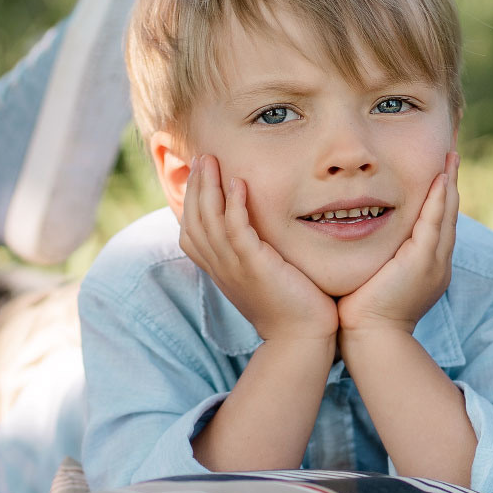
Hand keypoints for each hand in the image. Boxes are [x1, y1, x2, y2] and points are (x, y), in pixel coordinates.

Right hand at [176, 154, 337, 342]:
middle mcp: (219, 266)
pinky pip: (236, 230)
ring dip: (209, 187)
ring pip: (210, 220)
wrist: (301, 336)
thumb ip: (250, 251)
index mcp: (217, 267)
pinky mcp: (254, 267)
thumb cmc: (288, 304)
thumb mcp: (260, 273)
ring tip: (212, 160)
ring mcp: (234, 267)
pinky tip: (239, 183)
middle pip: (194, 219)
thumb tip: (254, 229)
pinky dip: (234, 204)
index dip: (190, 199)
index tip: (199, 172)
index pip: (190, 228)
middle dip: (196, 185)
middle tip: (202, 156)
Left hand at [337, 152, 458, 336]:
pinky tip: (440, 178)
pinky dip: (439, 199)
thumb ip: (371, 257)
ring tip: (450, 157)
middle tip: (451, 155)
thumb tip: (351, 237)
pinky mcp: (423, 261)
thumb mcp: (372, 277)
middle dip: (450, 184)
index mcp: (426, 267)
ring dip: (448, 184)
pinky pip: (434, 223)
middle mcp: (437, 262)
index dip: (439, 198)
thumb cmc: (362, 314)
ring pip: (446, 215)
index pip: (435, 224)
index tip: (437, 173)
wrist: (371, 339)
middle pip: (448, 215)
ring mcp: (434, 262)